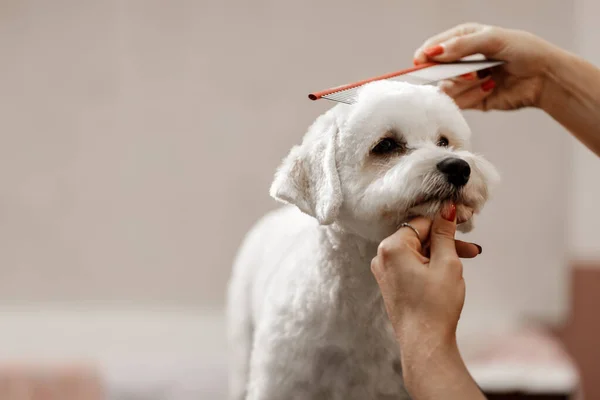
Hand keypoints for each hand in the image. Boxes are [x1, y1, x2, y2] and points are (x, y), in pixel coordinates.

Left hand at [371, 203, 470, 347]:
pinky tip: (448, 272)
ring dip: (440, 254)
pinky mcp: (390, 283)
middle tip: (472, 249)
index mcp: (392, 247)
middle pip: (418, 237)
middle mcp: (382, 257)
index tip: (465, 222)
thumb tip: (446, 209)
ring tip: (466, 262)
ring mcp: (384, 271)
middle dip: (445, 241)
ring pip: (416, 252)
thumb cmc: (435, 305)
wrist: (424, 343)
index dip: (444, 222)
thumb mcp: (446, 263)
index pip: (421, 223)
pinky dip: (429, 265)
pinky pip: (410, 265)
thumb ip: (445, 234)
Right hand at [413, 23, 561, 110]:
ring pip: (447, 89)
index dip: (426, 55)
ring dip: (466, 85)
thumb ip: (461, 45)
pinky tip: (491, 88)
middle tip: (471, 73)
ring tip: (486, 78)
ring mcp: (466, 82)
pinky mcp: (472, 100)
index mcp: (463, 40)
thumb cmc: (524, 50)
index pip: (433, 48)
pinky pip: (460, 102)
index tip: (421, 61)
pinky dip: (474, 95)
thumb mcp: (492, 39)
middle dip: (452, 73)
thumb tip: (434, 53)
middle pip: (436, 71)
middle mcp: (461, 61)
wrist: (545, 77)